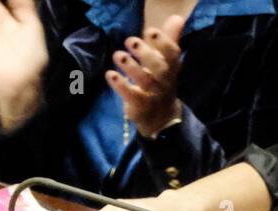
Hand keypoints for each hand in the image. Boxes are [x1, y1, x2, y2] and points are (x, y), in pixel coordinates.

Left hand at [108, 16, 184, 138]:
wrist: (160, 116)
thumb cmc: (160, 82)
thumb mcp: (166, 62)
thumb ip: (169, 40)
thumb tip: (176, 19)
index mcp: (172, 67)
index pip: (172, 53)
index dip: (163, 42)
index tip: (149, 31)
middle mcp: (164, 81)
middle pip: (158, 67)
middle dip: (145, 53)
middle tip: (130, 41)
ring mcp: (152, 95)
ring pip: (143, 80)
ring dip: (130, 67)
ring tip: (117, 55)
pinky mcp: (139, 106)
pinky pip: (130, 95)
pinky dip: (120, 85)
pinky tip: (110, 74)